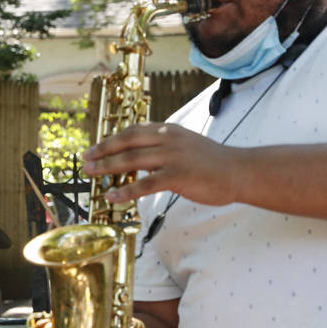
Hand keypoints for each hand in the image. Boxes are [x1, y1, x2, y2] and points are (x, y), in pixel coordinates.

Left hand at [83, 123, 240, 205]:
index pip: (133, 131)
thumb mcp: (186, 145)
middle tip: (86, 160)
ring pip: (132, 160)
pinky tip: (113, 196)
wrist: (240, 171)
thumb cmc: (213, 162)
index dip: (111, 139)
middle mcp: (167, 139)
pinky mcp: (178, 175)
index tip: (95, 148)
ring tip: (92, 174)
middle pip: (127, 142)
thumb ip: (164, 147)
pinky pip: (145, 183)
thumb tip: (141, 157)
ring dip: (108, 167)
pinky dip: (126, 190)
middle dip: (103, 151)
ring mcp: (172, 156)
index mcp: (168, 130)